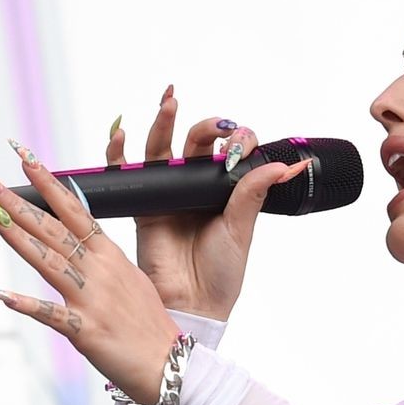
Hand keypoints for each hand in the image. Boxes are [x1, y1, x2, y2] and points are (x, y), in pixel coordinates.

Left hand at [0, 138, 186, 401]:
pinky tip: (0, 292)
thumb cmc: (148, 325)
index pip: (74, 210)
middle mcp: (99, 272)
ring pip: (48, 260)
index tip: (23, 155)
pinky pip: (50, 314)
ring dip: (16, 237)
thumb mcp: (130, 278)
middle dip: (16, 202)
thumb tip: (78, 233)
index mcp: (110, 256)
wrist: (170, 366)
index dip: (47, 182)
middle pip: (52, 229)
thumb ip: (101, 254)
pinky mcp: (85, 330)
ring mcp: (92, 300)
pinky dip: (24, 304)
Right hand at [109, 89, 311, 319]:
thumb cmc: (220, 274)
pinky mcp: (144, 205)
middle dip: (205, 126)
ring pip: (162, 147)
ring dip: (163, 121)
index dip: (235, 141)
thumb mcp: (240, 229)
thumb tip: (284, 165)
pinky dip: (119, 152)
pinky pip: (128, 172)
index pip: (228, 153)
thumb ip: (253, 193)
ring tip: (169, 101)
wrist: (193, 304)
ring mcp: (168, 194)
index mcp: (223, 192)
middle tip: (214, 126)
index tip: (241, 142)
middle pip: (195, 143)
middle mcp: (195, 188)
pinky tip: (121, 134)